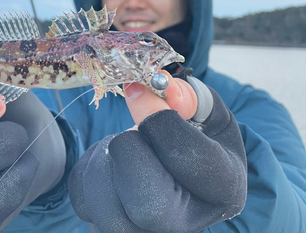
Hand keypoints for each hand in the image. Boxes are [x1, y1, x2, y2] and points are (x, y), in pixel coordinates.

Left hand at [68, 77, 246, 232]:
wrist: (173, 169)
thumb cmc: (194, 137)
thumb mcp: (205, 112)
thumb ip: (187, 97)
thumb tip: (157, 86)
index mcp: (222, 191)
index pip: (188, 158)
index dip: (157, 118)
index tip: (139, 90)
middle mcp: (186, 223)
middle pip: (147, 204)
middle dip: (128, 152)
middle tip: (130, 130)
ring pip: (107, 205)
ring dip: (105, 159)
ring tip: (124, 145)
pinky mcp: (110, 227)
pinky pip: (83, 199)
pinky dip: (88, 170)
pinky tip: (110, 161)